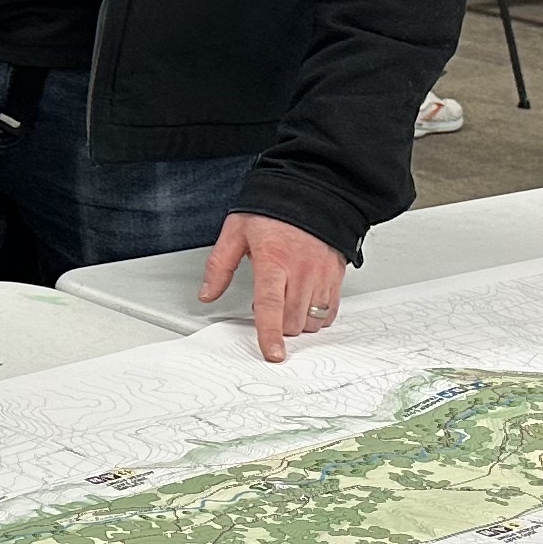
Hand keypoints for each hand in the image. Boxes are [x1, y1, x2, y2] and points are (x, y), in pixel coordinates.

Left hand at [198, 213, 348, 363]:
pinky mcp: (335, 276)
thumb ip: (219, 265)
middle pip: (292, 319)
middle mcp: (301, 270)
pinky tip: (305, 303)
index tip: (272, 353)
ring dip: (297, 322)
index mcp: (274, 260)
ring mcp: (321, 274)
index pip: (270, 305)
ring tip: (287, 304)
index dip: (270, 332)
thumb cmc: (274, 210)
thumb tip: (207, 293)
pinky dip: (317, 316)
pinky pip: (329, 311)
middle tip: (268, 308)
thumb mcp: (236, 231)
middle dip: (279, 325)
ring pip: (312, 319)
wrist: (312, 190)